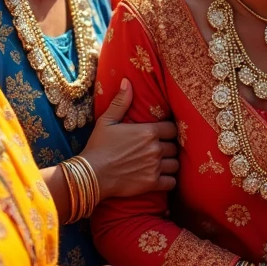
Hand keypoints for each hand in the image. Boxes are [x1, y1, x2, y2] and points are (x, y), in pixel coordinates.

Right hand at [83, 79, 178, 197]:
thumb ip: (121, 101)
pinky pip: (172, 182)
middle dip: (169, 147)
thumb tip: (127, 81)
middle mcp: (155, 148)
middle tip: (161, 149)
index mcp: (148, 131)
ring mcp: (155, 167)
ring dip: (170, 164)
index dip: (169, 131)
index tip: (163, 134)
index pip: (172, 129)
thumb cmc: (99, 146)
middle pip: (175, 147)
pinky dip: (169, 181)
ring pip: (175, 164)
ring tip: (162, 163)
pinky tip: (162, 178)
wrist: (91, 174)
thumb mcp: (107, 120)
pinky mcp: (152, 183)